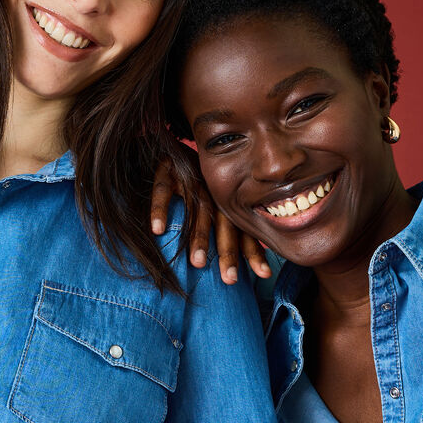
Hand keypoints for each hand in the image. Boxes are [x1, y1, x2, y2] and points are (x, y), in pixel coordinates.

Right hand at [151, 151, 271, 283]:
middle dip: (228, 251)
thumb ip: (220, 228)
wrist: (166, 143)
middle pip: (224, 223)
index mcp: (225, 200)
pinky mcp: (166, 168)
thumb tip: (233, 267)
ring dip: (199, 236)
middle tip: (230, 279)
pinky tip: (157, 230)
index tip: (264, 274)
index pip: (243, 228)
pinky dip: (160, 208)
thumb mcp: (208, 200)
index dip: (253, 250)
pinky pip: (162, 189)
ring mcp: (190, 177)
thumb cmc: (187, 179)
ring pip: (198, 209)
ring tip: (198, 264)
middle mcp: (212, 190)